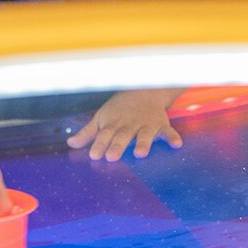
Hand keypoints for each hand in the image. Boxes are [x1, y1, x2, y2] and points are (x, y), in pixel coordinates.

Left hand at [66, 89, 182, 160]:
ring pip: (144, 134)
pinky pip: (168, 131)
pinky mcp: (161, 125)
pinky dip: (173, 136)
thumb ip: (88, 133)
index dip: (99, 144)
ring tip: (140, 153)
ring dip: (143, 143)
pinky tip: (176, 144)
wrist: (142, 90)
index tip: (94, 156)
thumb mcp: (101, 118)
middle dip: (117, 146)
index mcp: (113, 124)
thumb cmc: (118, 110)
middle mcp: (129, 125)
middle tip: (112, 157)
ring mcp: (146, 125)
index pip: (104, 135)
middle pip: (122, 136)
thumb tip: (70, 144)